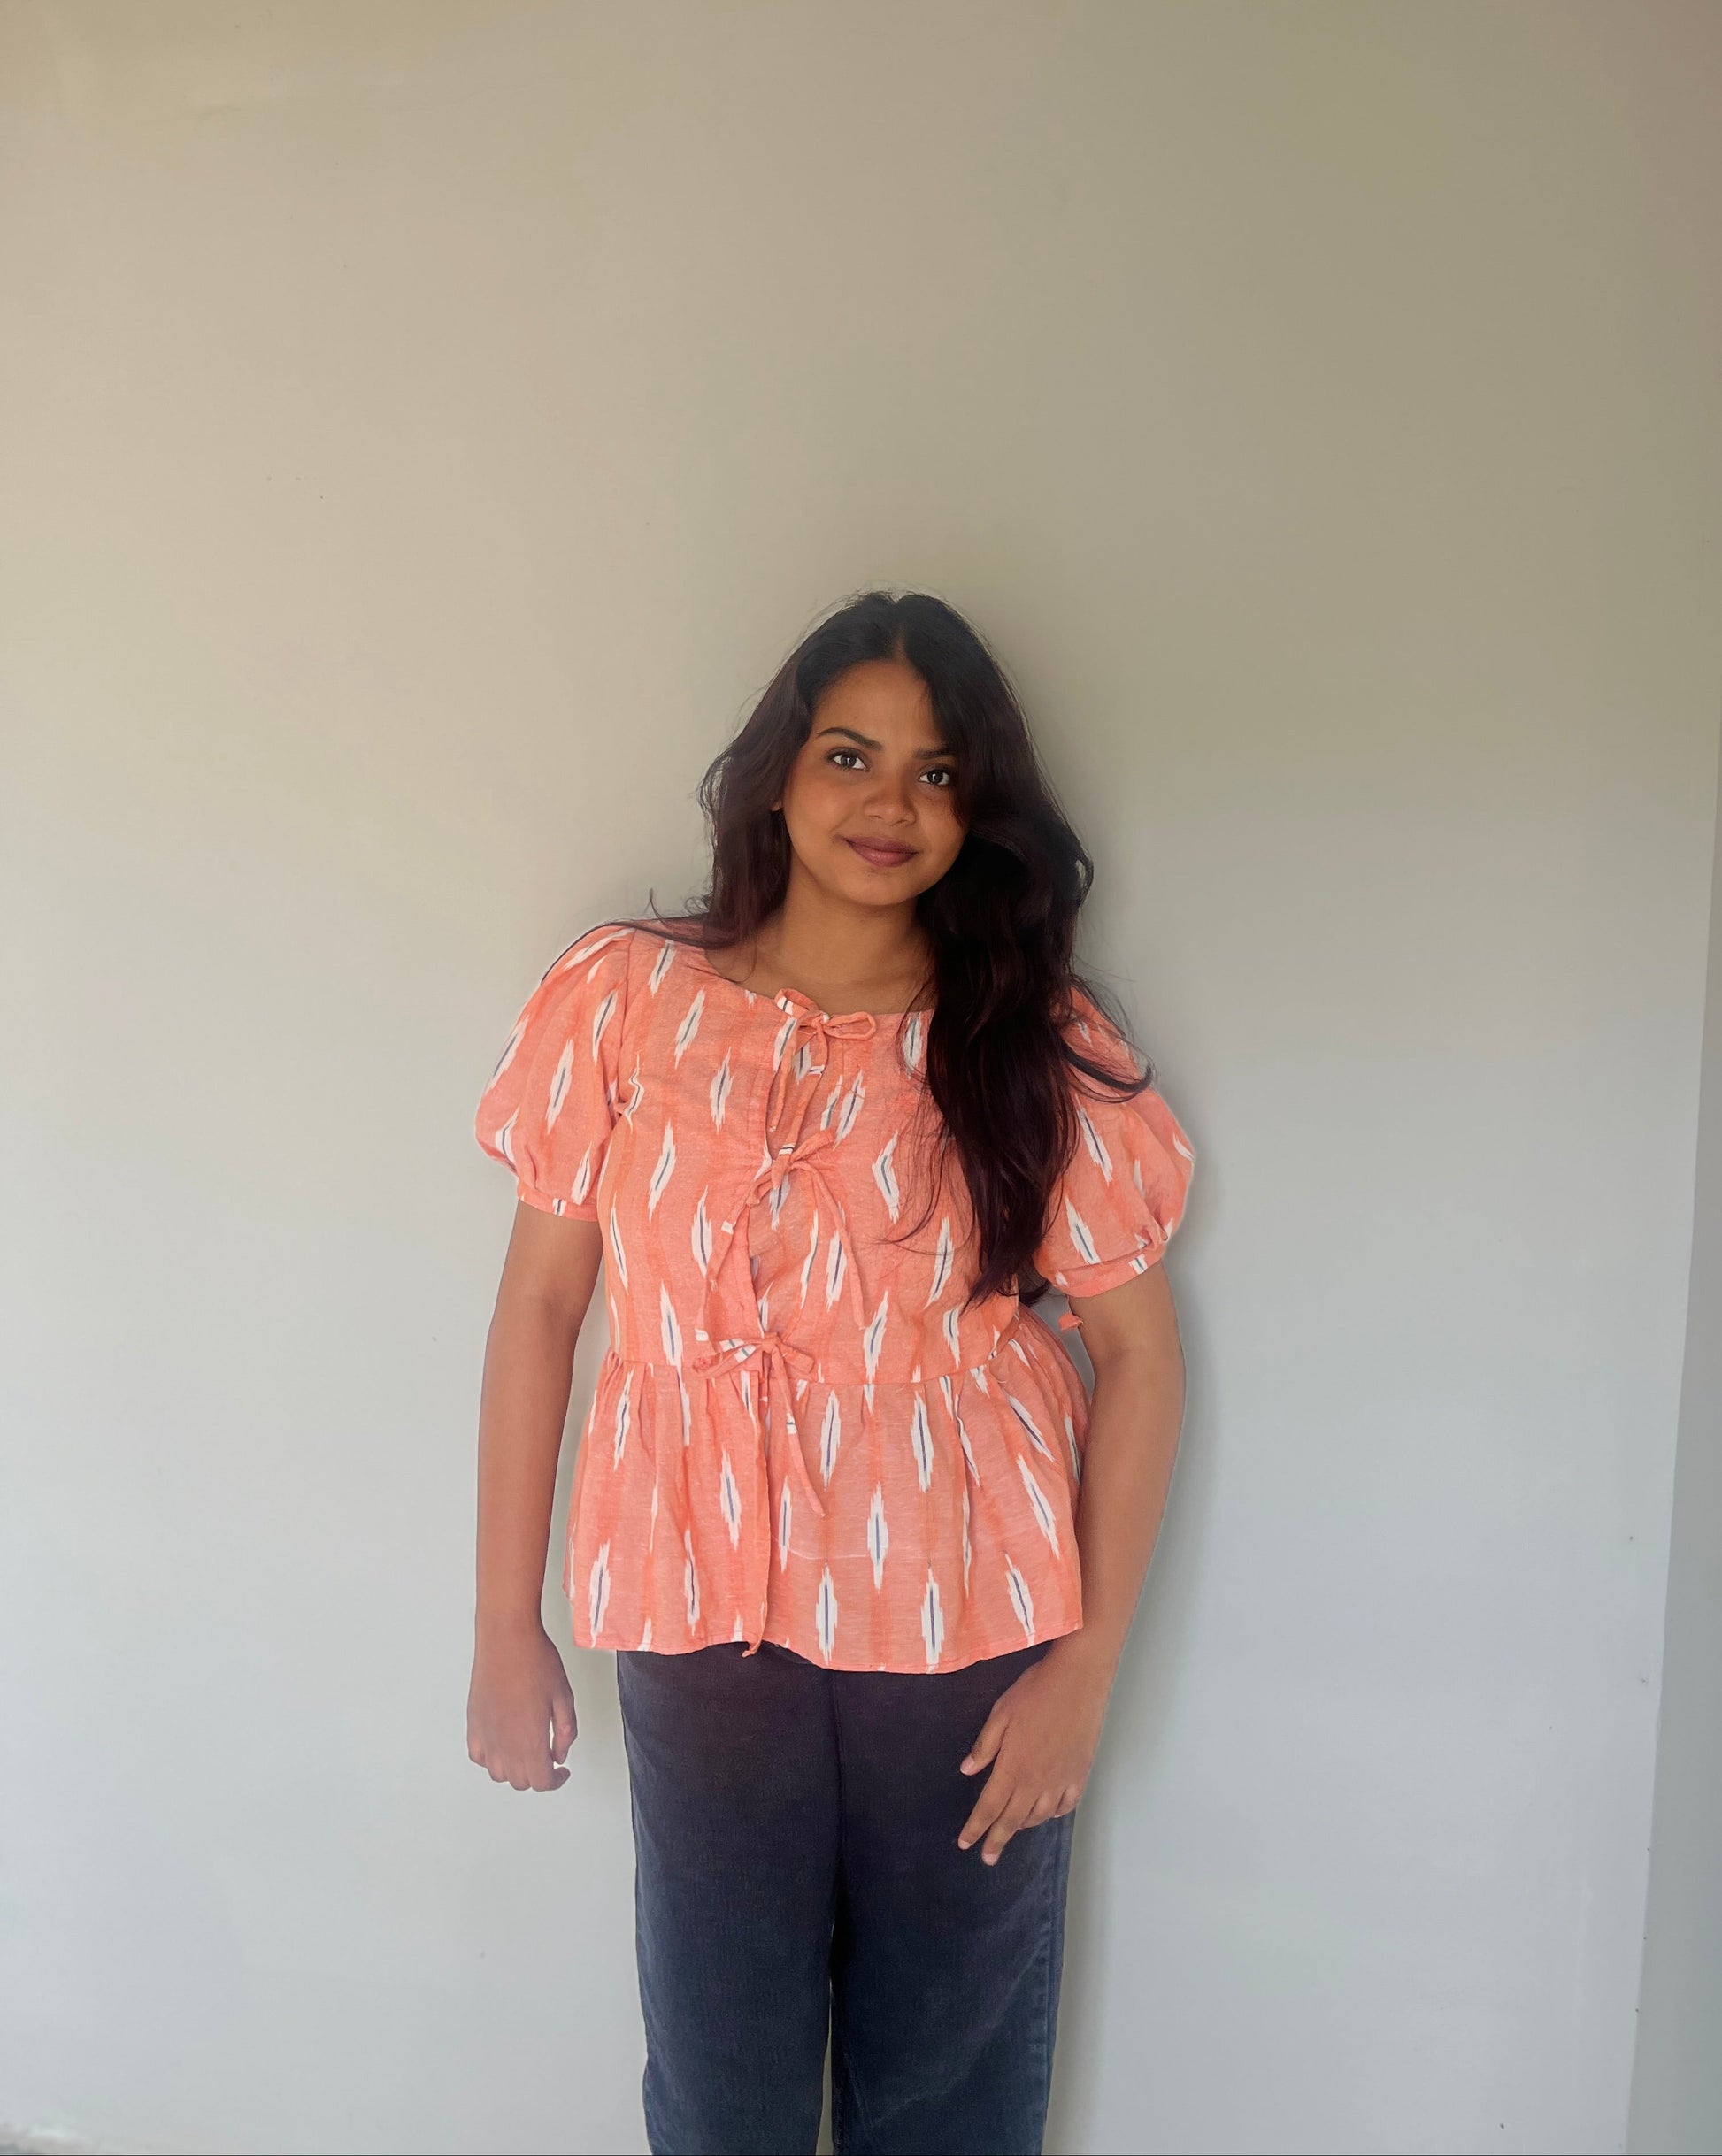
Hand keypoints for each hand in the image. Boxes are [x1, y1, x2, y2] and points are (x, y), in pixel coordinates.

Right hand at [467, 1615, 577, 1790]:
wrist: (507, 1639)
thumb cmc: (535, 1661)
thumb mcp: (564, 1697)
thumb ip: (566, 1731)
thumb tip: (560, 1753)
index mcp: (531, 1741)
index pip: (541, 1782)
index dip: (556, 1781)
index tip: (562, 1772)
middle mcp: (505, 1744)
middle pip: (521, 1781)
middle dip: (538, 1775)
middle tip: (549, 1759)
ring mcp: (486, 1735)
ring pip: (498, 1773)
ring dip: (514, 1770)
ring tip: (527, 1752)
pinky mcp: (474, 1723)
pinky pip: (478, 1756)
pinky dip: (490, 1758)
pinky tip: (502, 1745)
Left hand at [956, 1640, 1110, 1862]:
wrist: (1078, 1681)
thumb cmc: (1035, 1692)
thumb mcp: (1000, 1714)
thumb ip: (985, 1746)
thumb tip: (967, 1770)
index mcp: (1012, 1767)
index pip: (989, 1807)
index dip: (976, 1828)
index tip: (966, 1843)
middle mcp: (1036, 1781)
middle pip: (1013, 1820)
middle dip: (997, 1840)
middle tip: (988, 1858)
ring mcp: (1061, 1780)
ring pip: (1039, 1816)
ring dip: (1023, 1826)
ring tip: (1014, 1829)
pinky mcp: (1079, 1773)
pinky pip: (1065, 1805)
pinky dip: (1054, 1813)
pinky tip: (1047, 1812)